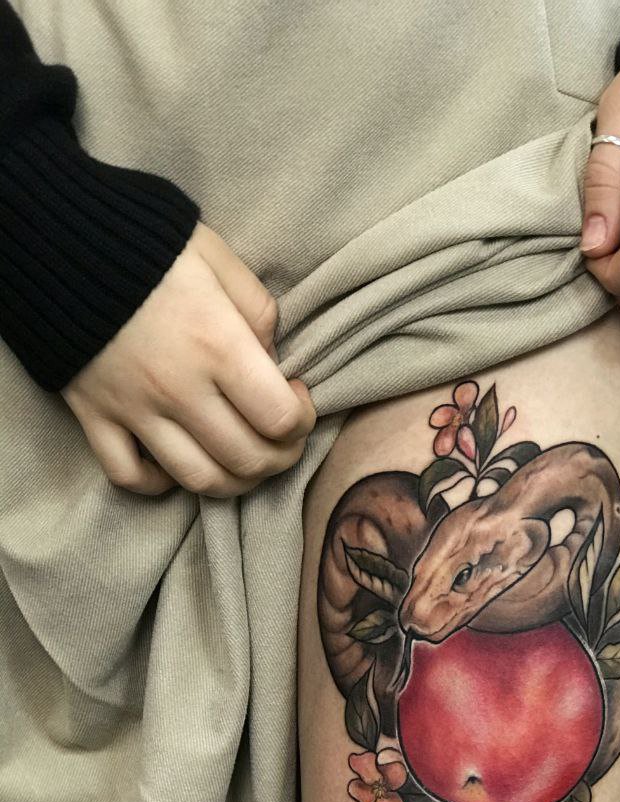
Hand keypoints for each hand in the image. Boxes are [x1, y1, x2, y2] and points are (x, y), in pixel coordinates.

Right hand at [61, 221, 316, 495]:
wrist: (58, 241)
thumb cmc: (149, 244)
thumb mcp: (217, 259)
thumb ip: (258, 311)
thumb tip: (274, 361)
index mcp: (217, 346)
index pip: (281, 419)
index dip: (303, 420)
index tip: (298, 397)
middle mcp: (179, 388)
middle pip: (248, 460)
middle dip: (280, 457)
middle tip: (282, 438)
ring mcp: (134, 409)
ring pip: (199, 480)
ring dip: (234, 482)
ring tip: (244, 459)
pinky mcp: (95, 416)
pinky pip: (130, 476)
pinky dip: (160, 484)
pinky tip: (177, 465)